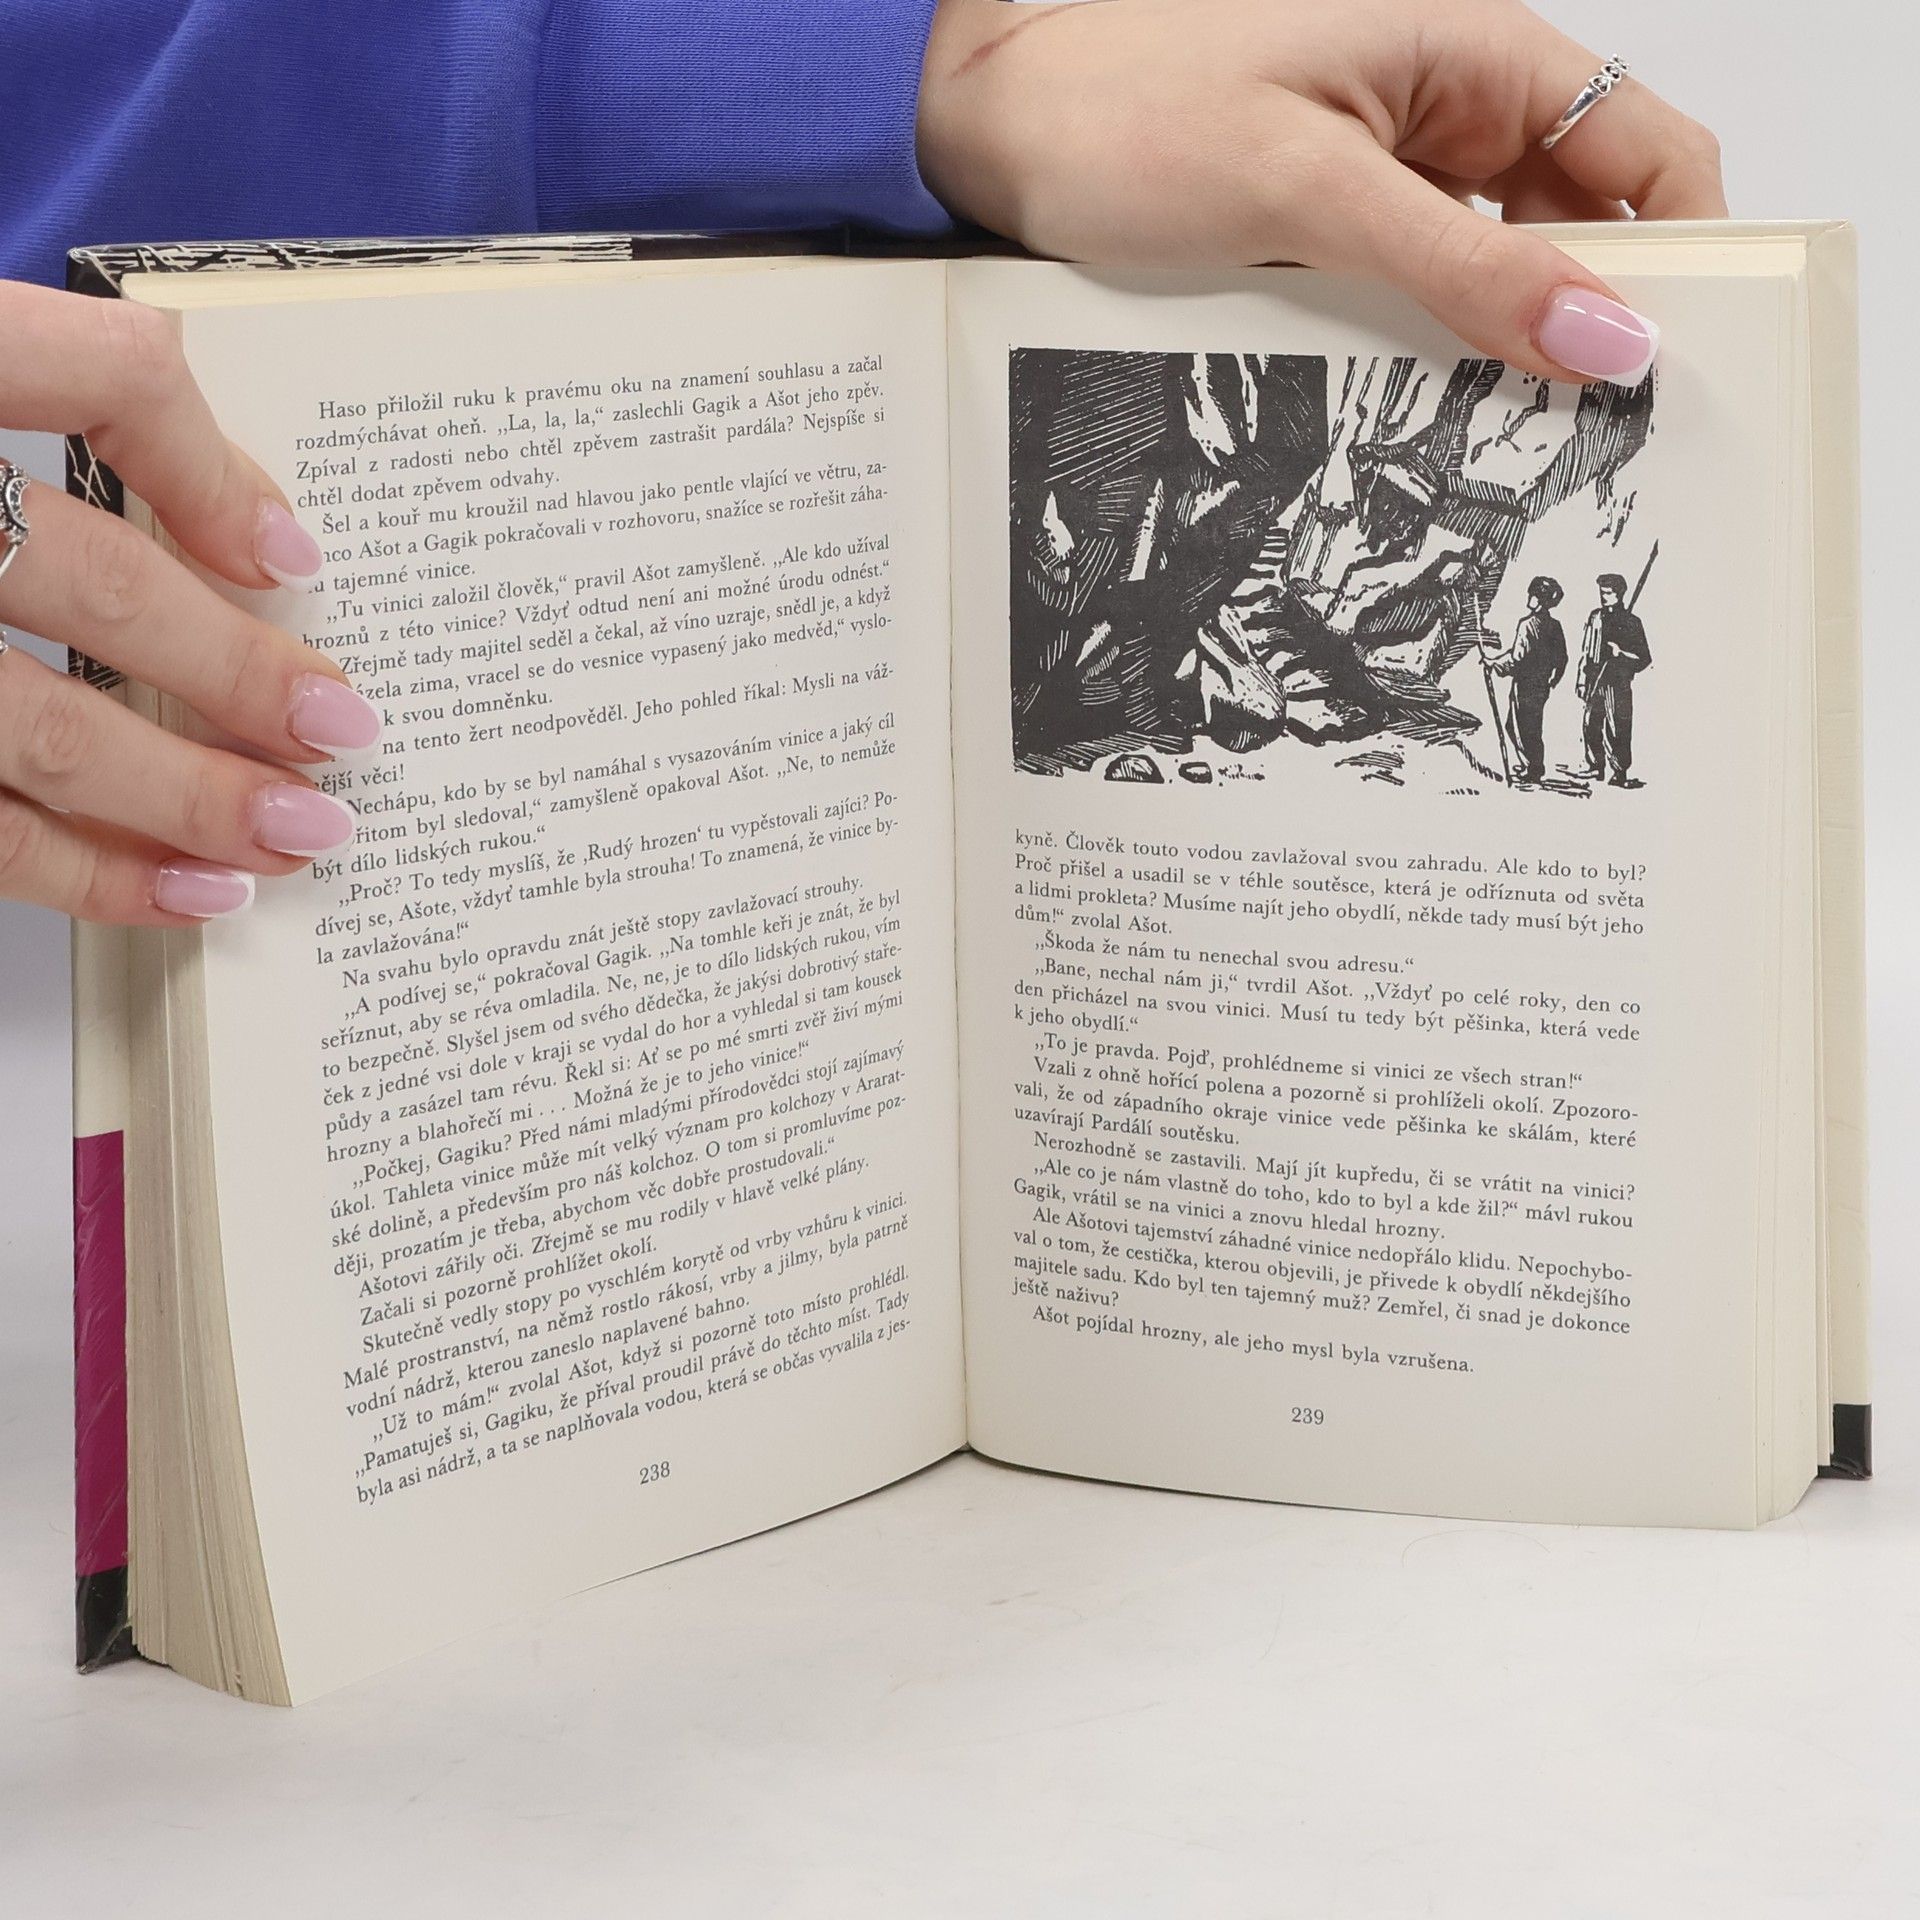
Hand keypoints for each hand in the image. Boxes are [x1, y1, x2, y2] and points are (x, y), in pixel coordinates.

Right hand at [0, 280, 380, 923]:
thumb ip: (51, 396)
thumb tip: (249, 532)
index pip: (92, 373)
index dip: (211, 464)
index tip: (297, 558)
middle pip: (87, 583)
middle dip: (236, 670)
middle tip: (344, 732)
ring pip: (40, 729)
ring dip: (189, 795)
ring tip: (301, 833)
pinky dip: (85, 872)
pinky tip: (183, 892)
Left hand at [919, 0, 1724, 382]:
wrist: (990, 118)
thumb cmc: (1126, 108)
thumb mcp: (1308, 190)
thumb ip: (1461, 264)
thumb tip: (1605, 335)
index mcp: (1476, 57)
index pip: (1648, 150)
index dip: (1684, 254)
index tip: (1668, 369)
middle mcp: (1450, 108)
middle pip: (1583, 221)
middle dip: (1593, 320)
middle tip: (1583, 442)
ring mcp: (1390, 170)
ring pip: (1499, 268)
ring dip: (1506, 347)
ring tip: (1501, 448)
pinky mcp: (1332, 225)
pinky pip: (1417, 290)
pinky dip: (1430, 349)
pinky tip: (1417, 415)